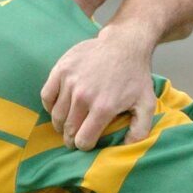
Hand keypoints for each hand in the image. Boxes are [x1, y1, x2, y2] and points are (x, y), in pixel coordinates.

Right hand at [41, 22, 156, 149]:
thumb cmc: (136, 76)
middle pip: (68, 129)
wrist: (124, 45)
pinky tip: (58, 108)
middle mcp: (83, 96)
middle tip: (74, 139)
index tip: (87, 143)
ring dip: (60, 125)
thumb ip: (140, 129)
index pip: (83, 140)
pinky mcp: (61, 69)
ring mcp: (70, 82)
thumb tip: (128, 148)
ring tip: (66, 126)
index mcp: (103, 108)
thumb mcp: (146, 103)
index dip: (84, 145)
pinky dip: (49, 106)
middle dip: (70, 139)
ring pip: (56, 115)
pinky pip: (46, 95)